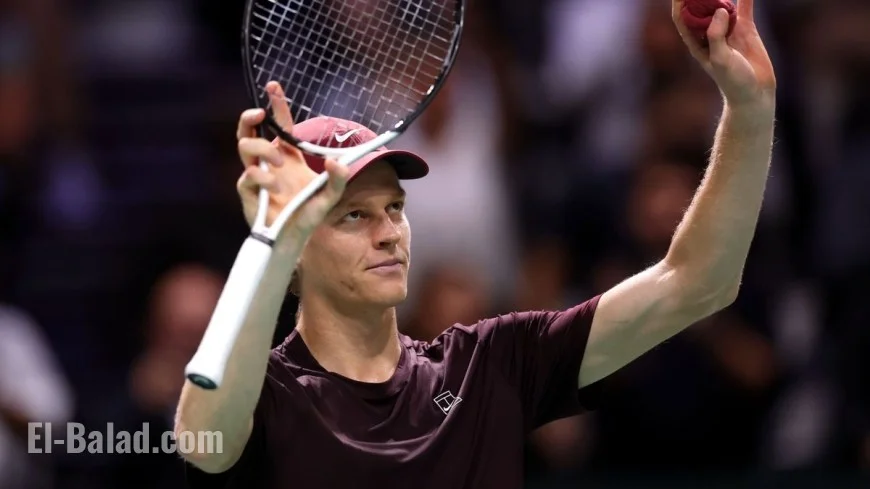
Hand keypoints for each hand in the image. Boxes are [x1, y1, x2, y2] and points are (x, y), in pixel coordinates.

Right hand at [236, 81, 348, 237]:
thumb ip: (338, 179)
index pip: (279, 125)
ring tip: (280, 163)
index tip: (274, 86)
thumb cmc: (308, 215)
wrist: (294, 240)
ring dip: (262, 148)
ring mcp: (256, 176)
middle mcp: (269, 162)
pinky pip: (247, 175)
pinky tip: (274, 186)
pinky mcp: (249, 192)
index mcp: (287, 156)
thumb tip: (336, 162)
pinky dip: (261, 176)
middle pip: (249, 129)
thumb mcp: (330, 196)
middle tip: (260, 114)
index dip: (276, 105)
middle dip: (250, 117)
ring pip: (244, 146)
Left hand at [672, 0, 775, 107]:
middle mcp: (709, 33)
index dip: (679, 1)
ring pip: (721, 4)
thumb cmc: (732, 81)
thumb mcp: (720, 60)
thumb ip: (716, 36)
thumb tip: (719, 10)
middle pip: (700, 7)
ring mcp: (727, 29)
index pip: (682, 17)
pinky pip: (744, 8)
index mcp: (695, 42)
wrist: (754, 93)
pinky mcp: (744, 29)